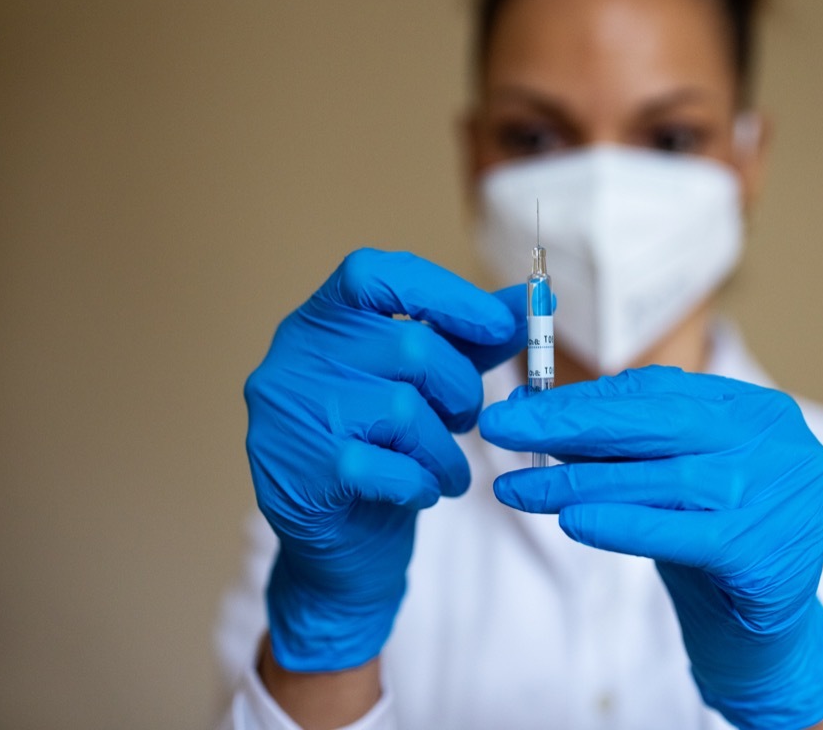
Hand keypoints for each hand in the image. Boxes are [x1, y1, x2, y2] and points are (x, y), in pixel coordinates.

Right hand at [244, 249, 525, 671]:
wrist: (340, 548)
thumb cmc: (387, 449)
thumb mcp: (430, 384)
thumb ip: (473, 339)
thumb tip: (534, 300)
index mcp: (321, 319)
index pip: (377, 274)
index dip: (445, 294)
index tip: (500, 325)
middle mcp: (293, 356)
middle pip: (410, 347)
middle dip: (459, 390)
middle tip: (464, 422)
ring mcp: (288, 415)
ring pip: (403, 410)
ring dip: (445, 449)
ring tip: (447, 468)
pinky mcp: (299, 473)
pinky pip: (389, 468)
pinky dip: (422, 483)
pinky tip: (421, 492)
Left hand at [481, 366, 822, 728]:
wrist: (768, 644)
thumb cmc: (712, 550)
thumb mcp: (669, 485)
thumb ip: (617, 446)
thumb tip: (531, 407)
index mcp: (757, 411)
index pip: (659, 390)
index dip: (585, 397)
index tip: (522, 406)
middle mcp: (778, 444)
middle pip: (659, 423)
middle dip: (571, 424)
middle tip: (501, 428)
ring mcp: (779, 498)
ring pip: (662, 478)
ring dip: (578, 482)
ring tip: (516, 487)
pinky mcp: (765, 554)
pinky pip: (680, 534)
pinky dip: (621, 526)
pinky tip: (572, 523)